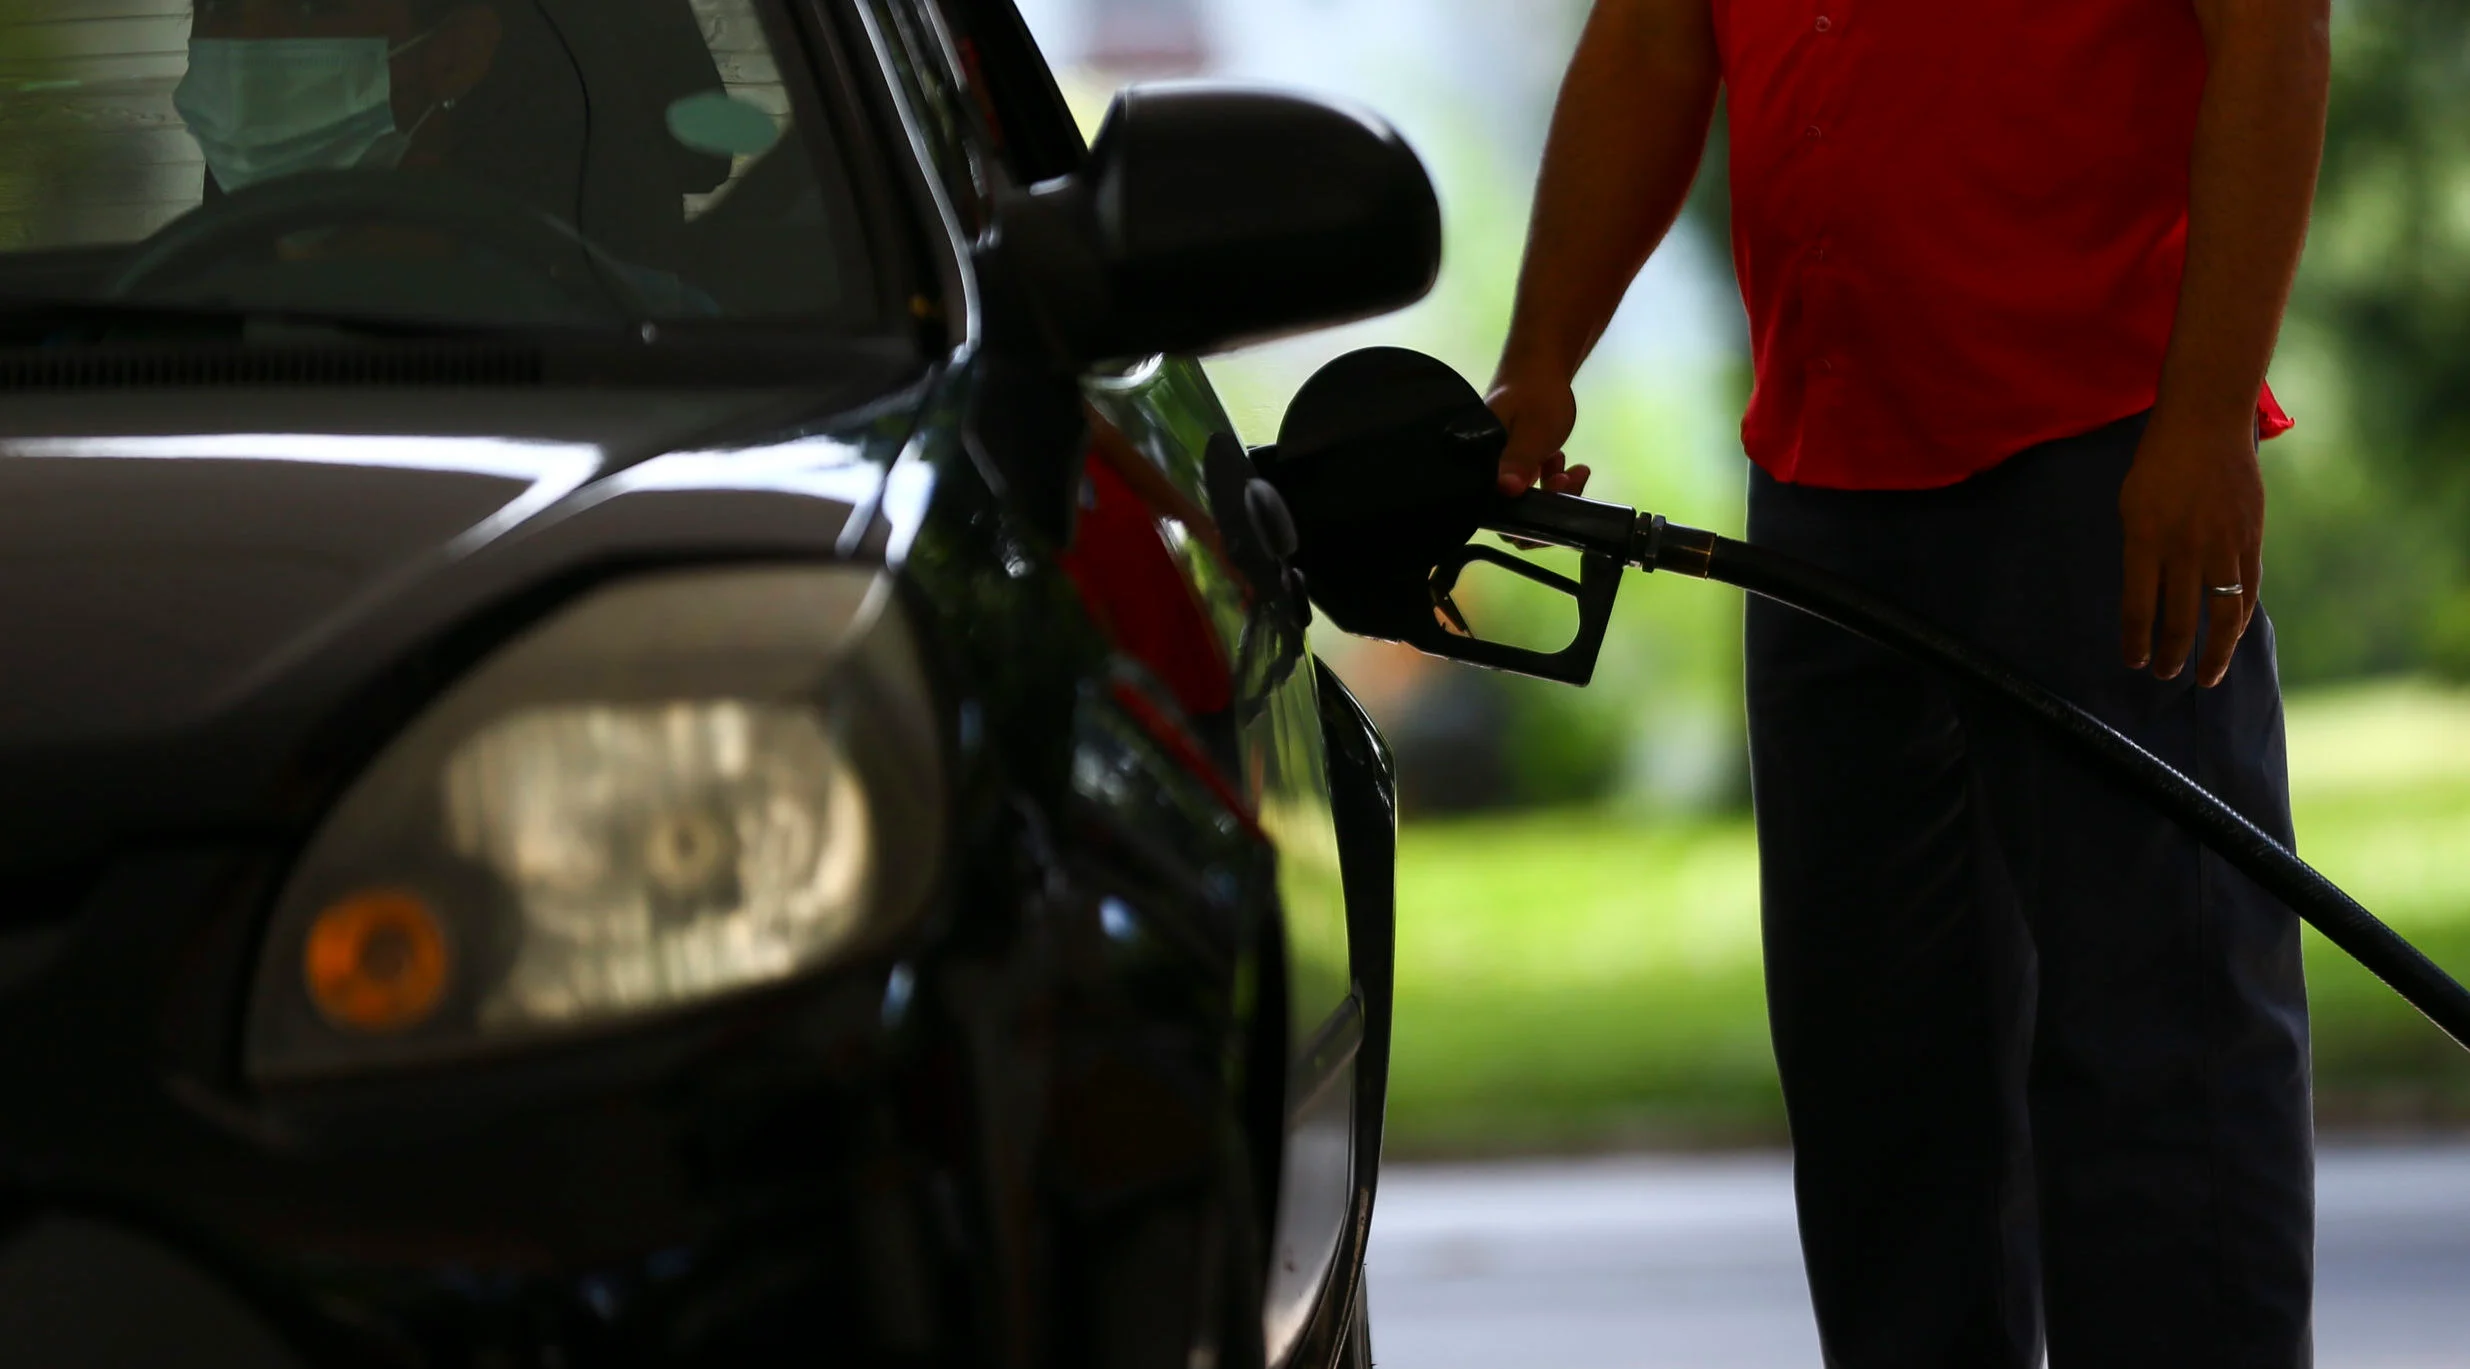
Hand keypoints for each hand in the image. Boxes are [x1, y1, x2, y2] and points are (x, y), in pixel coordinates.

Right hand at [1487, 375, 1591, 497]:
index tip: (1555, 488)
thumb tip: (1507, 490)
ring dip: (1553, 487)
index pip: (1495, 501)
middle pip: (1513, 504)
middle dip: (1547, 497)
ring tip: (1575, 471)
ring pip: (1526, 493)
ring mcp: (1500, 464)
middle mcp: (1484, 466)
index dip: (1526, 508)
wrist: (1541, 364)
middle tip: (1568, 480)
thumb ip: (1519, 462)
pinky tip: (1565, 463)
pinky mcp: (1513, 460)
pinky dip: (1551, 477)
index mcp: (1478, 459)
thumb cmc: (1535, 392)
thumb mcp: (1531, 431)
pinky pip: (1531, 481)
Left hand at [2118, 414, 2264, 687]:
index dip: (2136, 641)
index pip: (2138, 606)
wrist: (2206, 423)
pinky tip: (2231, 637)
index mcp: (2145, 539)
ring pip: (2222, 614)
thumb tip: (2146, 592)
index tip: (2133, 662)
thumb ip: (2140, 550)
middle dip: (2171, 655)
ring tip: (2205, 677)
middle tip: (2163, 676)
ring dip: (2213, 652)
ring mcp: (2222, 545)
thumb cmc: (2159, 462)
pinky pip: (2247, 590)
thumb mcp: (2131, 505)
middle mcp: (2185, 548)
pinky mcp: (2251, 539)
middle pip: (2179, 618)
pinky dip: (2239, 619)